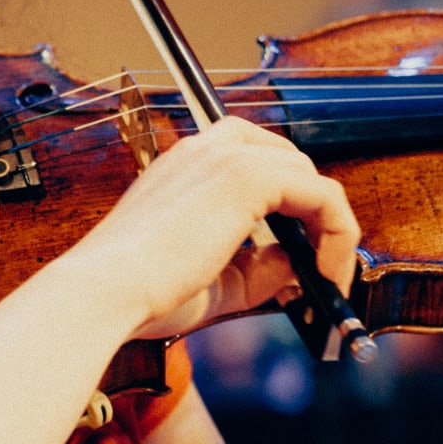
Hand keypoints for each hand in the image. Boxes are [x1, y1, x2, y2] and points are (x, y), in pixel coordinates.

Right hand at [55, 117, 362, 340]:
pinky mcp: (248, 176)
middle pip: (290, 165)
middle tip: (321, 266)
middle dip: (314, 215)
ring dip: (331, 226)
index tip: (298, 253)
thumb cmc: (138, 292)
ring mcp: (226, 157)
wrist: (105, 292)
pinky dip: (337, 232)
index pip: (257, 162)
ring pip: (310, 177)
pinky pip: (322, 195)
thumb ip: (258, 268)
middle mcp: (205, 150)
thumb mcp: (213, 280)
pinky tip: (325, 271)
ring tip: (328, 275)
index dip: (289, 206)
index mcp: (185, 167)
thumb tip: (297, 265)